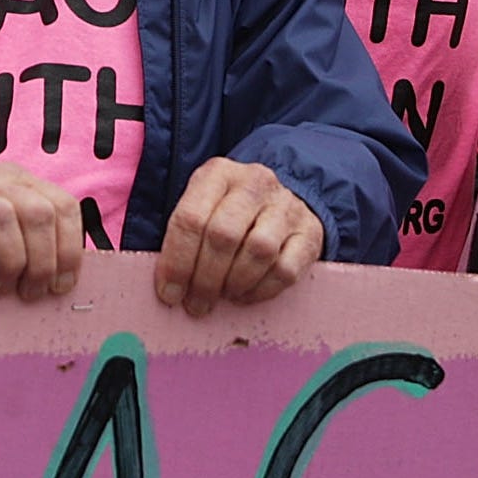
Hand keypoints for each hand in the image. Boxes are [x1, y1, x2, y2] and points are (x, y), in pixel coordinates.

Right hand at [0, 165, 83, 301]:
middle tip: (32, 292)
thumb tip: (67, 277)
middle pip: (39, 214)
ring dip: (13, 265)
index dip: (70, 249)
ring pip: (5, 221)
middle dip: (44, 263)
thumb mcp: (7, 220)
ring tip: (6, 287)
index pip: (64, 206)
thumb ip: (36, 234)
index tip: (62, 284)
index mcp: (20, 180)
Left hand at [153, 157, 322, 315]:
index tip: (169, 294)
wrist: (280, 201)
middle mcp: (254, 182)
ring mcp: (287, 205)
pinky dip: (261, 291)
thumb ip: (182, 235)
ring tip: (222, 296)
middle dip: (204, 279)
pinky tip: (245, 294)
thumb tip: (168, 285)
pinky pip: (285, 270)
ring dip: (234, 284)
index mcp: (217, 173)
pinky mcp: (310, 231)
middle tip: (196, 305)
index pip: (191, 218)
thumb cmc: (227, 211)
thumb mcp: (201, 206)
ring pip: (258, 252)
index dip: (176, 262)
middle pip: (223, 236)